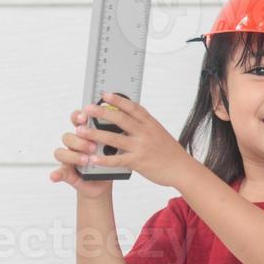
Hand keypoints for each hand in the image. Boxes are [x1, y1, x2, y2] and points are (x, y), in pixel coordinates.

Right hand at [50, 107, 112, 200]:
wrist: (104, 181)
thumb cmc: (108, 161)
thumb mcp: (114, 148)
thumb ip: (111, 137)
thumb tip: (117, 128)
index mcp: (84, 134)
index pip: (76, 120)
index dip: (78, 117)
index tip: (85, 117)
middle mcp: (74, 145)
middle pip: (68, 137)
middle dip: (80, 141)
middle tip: (93, 147)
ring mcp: (69, 159)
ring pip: (61, 152)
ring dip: (73, 156)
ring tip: (86, 160)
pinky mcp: (67, 173)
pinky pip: (59, 172)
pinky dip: (56, 174)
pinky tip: (55, 176)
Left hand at [76, 92, 199, 189]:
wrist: (182, 169)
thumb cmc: (169, 151)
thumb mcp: (158, 132)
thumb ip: (143, 125)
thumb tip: (127, 116)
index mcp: (150, 124)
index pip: (132, 108)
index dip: (118, 100)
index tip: (104, 94)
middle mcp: (145, 133)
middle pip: (120, 119)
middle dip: (101, 113)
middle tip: (87, 109)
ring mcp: (141, 147)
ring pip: (114, 138)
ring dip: (95, 134)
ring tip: (81, 131)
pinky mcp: (138, 162)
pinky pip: (117, 160)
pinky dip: (103, 159)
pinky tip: (92, 158)